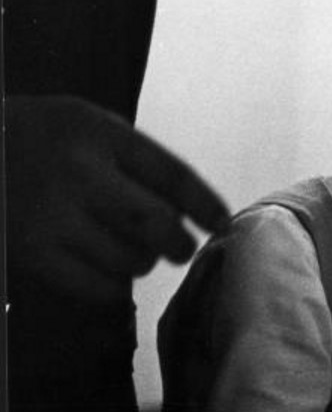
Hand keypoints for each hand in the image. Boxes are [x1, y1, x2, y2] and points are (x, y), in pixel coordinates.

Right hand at [4, 95, 230, 303]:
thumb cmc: (39, 139)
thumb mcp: (88, 125)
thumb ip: (135, 159)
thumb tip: (190, 211)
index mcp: (99, 133)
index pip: (171, 174)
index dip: (204, 204)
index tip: (220, 222)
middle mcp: (78, 173)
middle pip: (157, 223)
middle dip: (179, 243)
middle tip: (180, 248)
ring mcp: (51, 217)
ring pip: (130, 260)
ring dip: (141, 262)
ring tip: (128, 250)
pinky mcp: (31, 254)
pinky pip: (97, 287)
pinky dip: (112, 285)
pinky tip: (104, 269)